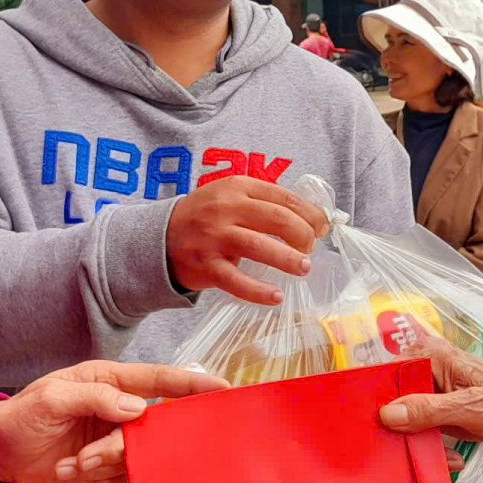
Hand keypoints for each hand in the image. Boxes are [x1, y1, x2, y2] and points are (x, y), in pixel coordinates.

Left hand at [0, 362, 226, 482]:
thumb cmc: (21, 416)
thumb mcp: (53, 399)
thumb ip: (96, 398)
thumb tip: (137, 408)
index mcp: (109, 381)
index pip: (159, 381)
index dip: (192, 384)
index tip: (223, 389)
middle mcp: (117, 408)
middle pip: (148, 429)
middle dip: (121, 448)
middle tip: (87, 457)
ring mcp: (114, 438)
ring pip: (134, 459)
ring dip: (100, 467)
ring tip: (67, 464)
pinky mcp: (107, 466)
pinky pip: (118, 481)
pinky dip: (93, 481)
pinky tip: (66, 472)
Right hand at [166, 177, 330, 305]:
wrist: (160, 236)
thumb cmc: (206, 216)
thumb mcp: (232, 196)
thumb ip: (265, 203)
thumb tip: (312, 220)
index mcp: (238, 187)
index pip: (285, 198)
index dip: (311, 214)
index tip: (322, 227)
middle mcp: (226, 208)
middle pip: (278, 220)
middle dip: (304, 235)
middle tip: (311, 248)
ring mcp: (215, 237)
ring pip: (261, 247)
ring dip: (289, 259)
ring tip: (304, 267)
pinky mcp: (206, 266)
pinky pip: (237, 281)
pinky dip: (259, 290)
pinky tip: (276, 296)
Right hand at [376, 333, 482, 457]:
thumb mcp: (469, 408)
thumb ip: (428, 410)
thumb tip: (387, 414)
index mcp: (425, 354)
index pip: (384, 378)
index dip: (378, 406)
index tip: (379, 433)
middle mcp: (420, 366)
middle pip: (390, 401)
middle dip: (403, 432)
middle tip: (421, 452)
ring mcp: (424, 386)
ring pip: (402, 419)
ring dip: (420, 443)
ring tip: (450, 457)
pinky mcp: (430, 405)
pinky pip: (417, 427)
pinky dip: (431, 445)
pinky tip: (452, 456)